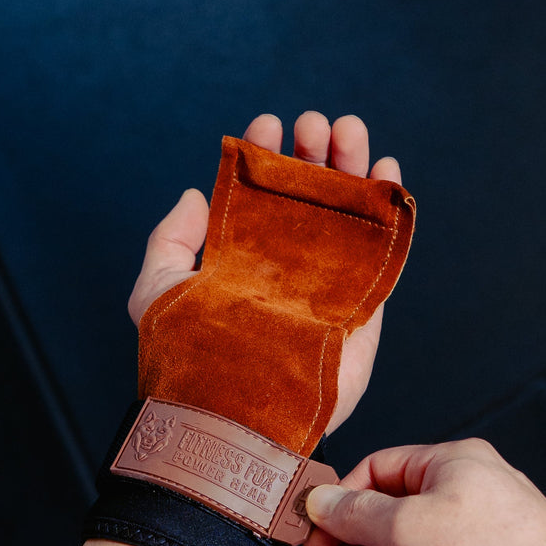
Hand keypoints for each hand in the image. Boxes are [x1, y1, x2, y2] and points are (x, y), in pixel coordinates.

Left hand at [127, 112, 401, 436]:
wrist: (232, 422)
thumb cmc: (187, 364)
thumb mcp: (155, 293)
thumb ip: (169, 242)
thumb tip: (197, 193)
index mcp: (242, 259)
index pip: (259, 195)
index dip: (266, 155)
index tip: (268, 122)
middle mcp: (286, 269)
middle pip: (308, 196)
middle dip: (313, 153)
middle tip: (315, 125)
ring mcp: (326, 287)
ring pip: (348, 215)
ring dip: (352, 168)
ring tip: (348, 132)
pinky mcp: (361, 310)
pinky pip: (382, 254)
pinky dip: (390, 211)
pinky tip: (388, 172)